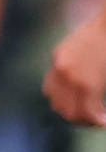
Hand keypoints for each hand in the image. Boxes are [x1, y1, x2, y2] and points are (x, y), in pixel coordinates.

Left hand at [47, 9, 105, 124]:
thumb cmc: (105, 30)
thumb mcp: (84, 43)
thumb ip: (77, 60)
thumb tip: (86, 73)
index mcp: (59, 59)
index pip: (50, 91)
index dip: (63, 103)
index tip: (81, 106)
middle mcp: (60, 71)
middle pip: (58, 105)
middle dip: (75, 116)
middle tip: (92, 119)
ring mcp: (72, 78)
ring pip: (72, 112)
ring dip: (86, 121)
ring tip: (99, 121)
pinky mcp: (87, 84)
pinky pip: (88, 111)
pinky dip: (96, 119)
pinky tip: (105, 121)